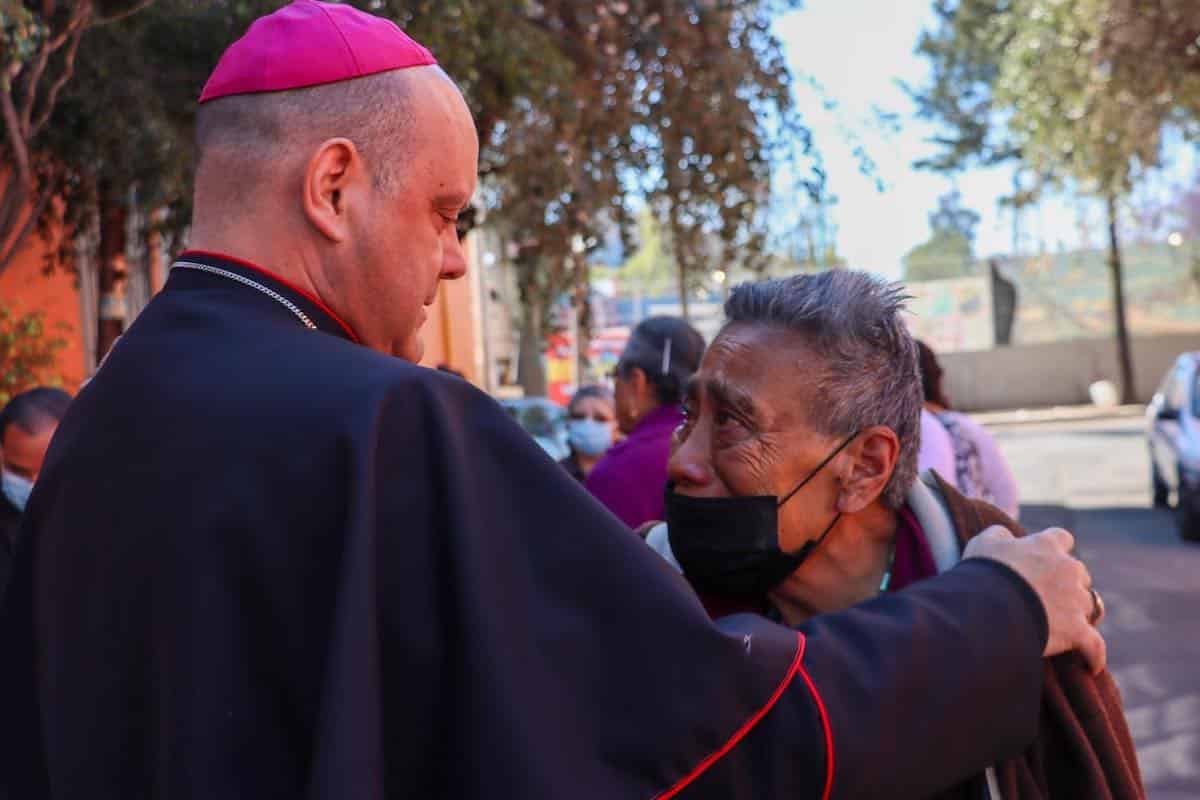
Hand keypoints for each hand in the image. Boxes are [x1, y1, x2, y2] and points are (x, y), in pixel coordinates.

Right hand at [964, 525, 1105, 675]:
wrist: (990, 605)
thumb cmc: (985, 573)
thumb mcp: (984, 544)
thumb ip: (1000, 536)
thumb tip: (1006, 538)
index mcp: (1046, 546)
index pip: (1061, 538)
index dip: (1055, 549)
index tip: (1046, 558)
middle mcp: (1068, 569)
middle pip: (1080, 574)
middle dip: (1069, 584)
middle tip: (1048, 596)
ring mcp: (1076, 601)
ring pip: (1089, 607)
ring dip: (1079, 615)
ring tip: (1064, 629)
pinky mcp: (1078, 631)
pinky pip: (1094, 646)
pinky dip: (1093, 656)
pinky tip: (1090, 666)